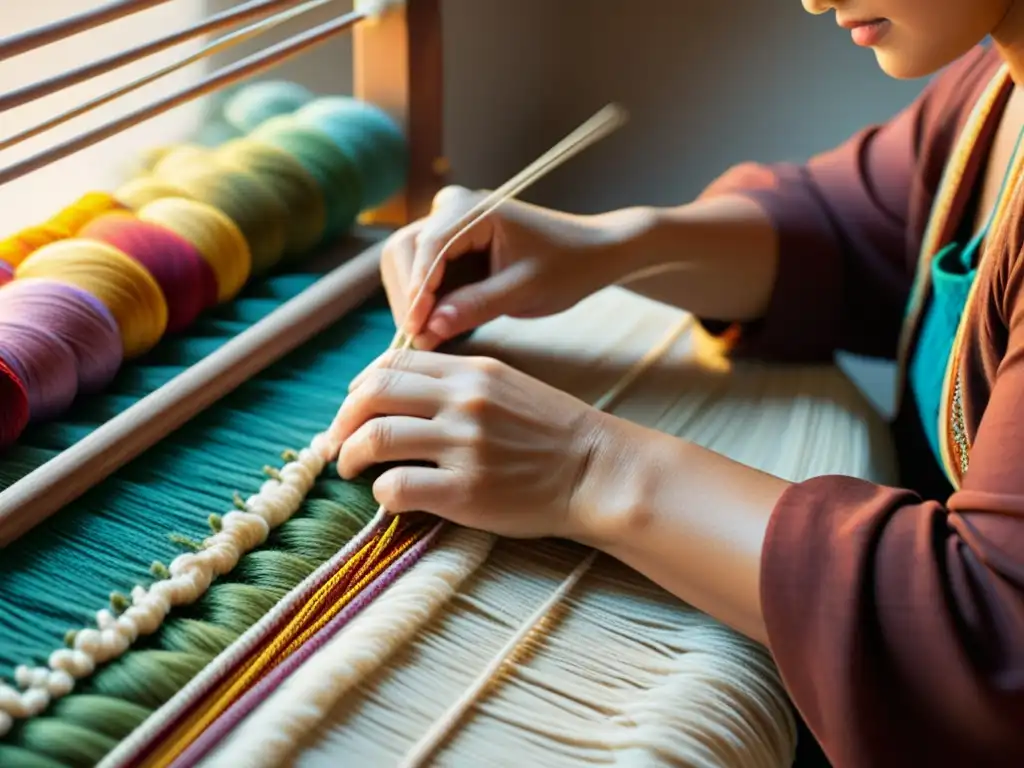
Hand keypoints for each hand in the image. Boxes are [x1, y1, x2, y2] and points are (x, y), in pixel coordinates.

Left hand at [327, 349, 611, 539]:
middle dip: (343, 420)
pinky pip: (396, 487)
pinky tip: (391, 496)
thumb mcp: (506, 386)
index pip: (392, 364)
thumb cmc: (551, 433)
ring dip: (349, 455)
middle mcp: (463, 401)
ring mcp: (463, 446)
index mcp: (471, 371)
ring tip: (350, 468)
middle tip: (338, 442)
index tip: (354, 410)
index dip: (360, 387)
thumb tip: (397, 393)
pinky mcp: (466, 492)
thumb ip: (456, 383)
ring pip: (374, 439)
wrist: (596, 472)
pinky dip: (381, 493)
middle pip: (372, 396)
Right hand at [380, 185, 635, 349]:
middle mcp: (453, 207)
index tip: (415, 330)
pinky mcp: (450, 244)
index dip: (417, 291)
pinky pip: (421, 271)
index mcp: (474, 209)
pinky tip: (432, 328)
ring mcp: (448, 223)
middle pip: (404, 250)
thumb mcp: (525, 291)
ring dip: (410, 300)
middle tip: (418, 341)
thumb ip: (477, 306)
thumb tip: (430, 328)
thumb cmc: (566, 265)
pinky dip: (422, 301)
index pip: (428, 247)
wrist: (590, 252)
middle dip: (408, 297)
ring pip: (405, 261)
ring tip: (426, 338)